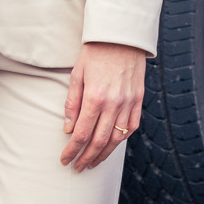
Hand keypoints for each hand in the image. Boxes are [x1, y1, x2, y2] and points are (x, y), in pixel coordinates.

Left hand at [61, 41, 147, 171]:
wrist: (121, 35)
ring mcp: (129, 102)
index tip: (64, 160)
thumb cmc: (95, 53)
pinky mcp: (139, 99)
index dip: (71, 151)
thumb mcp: (76, 74)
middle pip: (98, 141)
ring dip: (103, 154)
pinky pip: (132, 127)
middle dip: (86, 158)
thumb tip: (68, 129)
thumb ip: (72, 104)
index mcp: (94, 97)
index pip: (81, 134)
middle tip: (77, 167)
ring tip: (93, 162)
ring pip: (116, 138)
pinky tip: (112, 145)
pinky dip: (122, 139)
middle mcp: (113, 103)